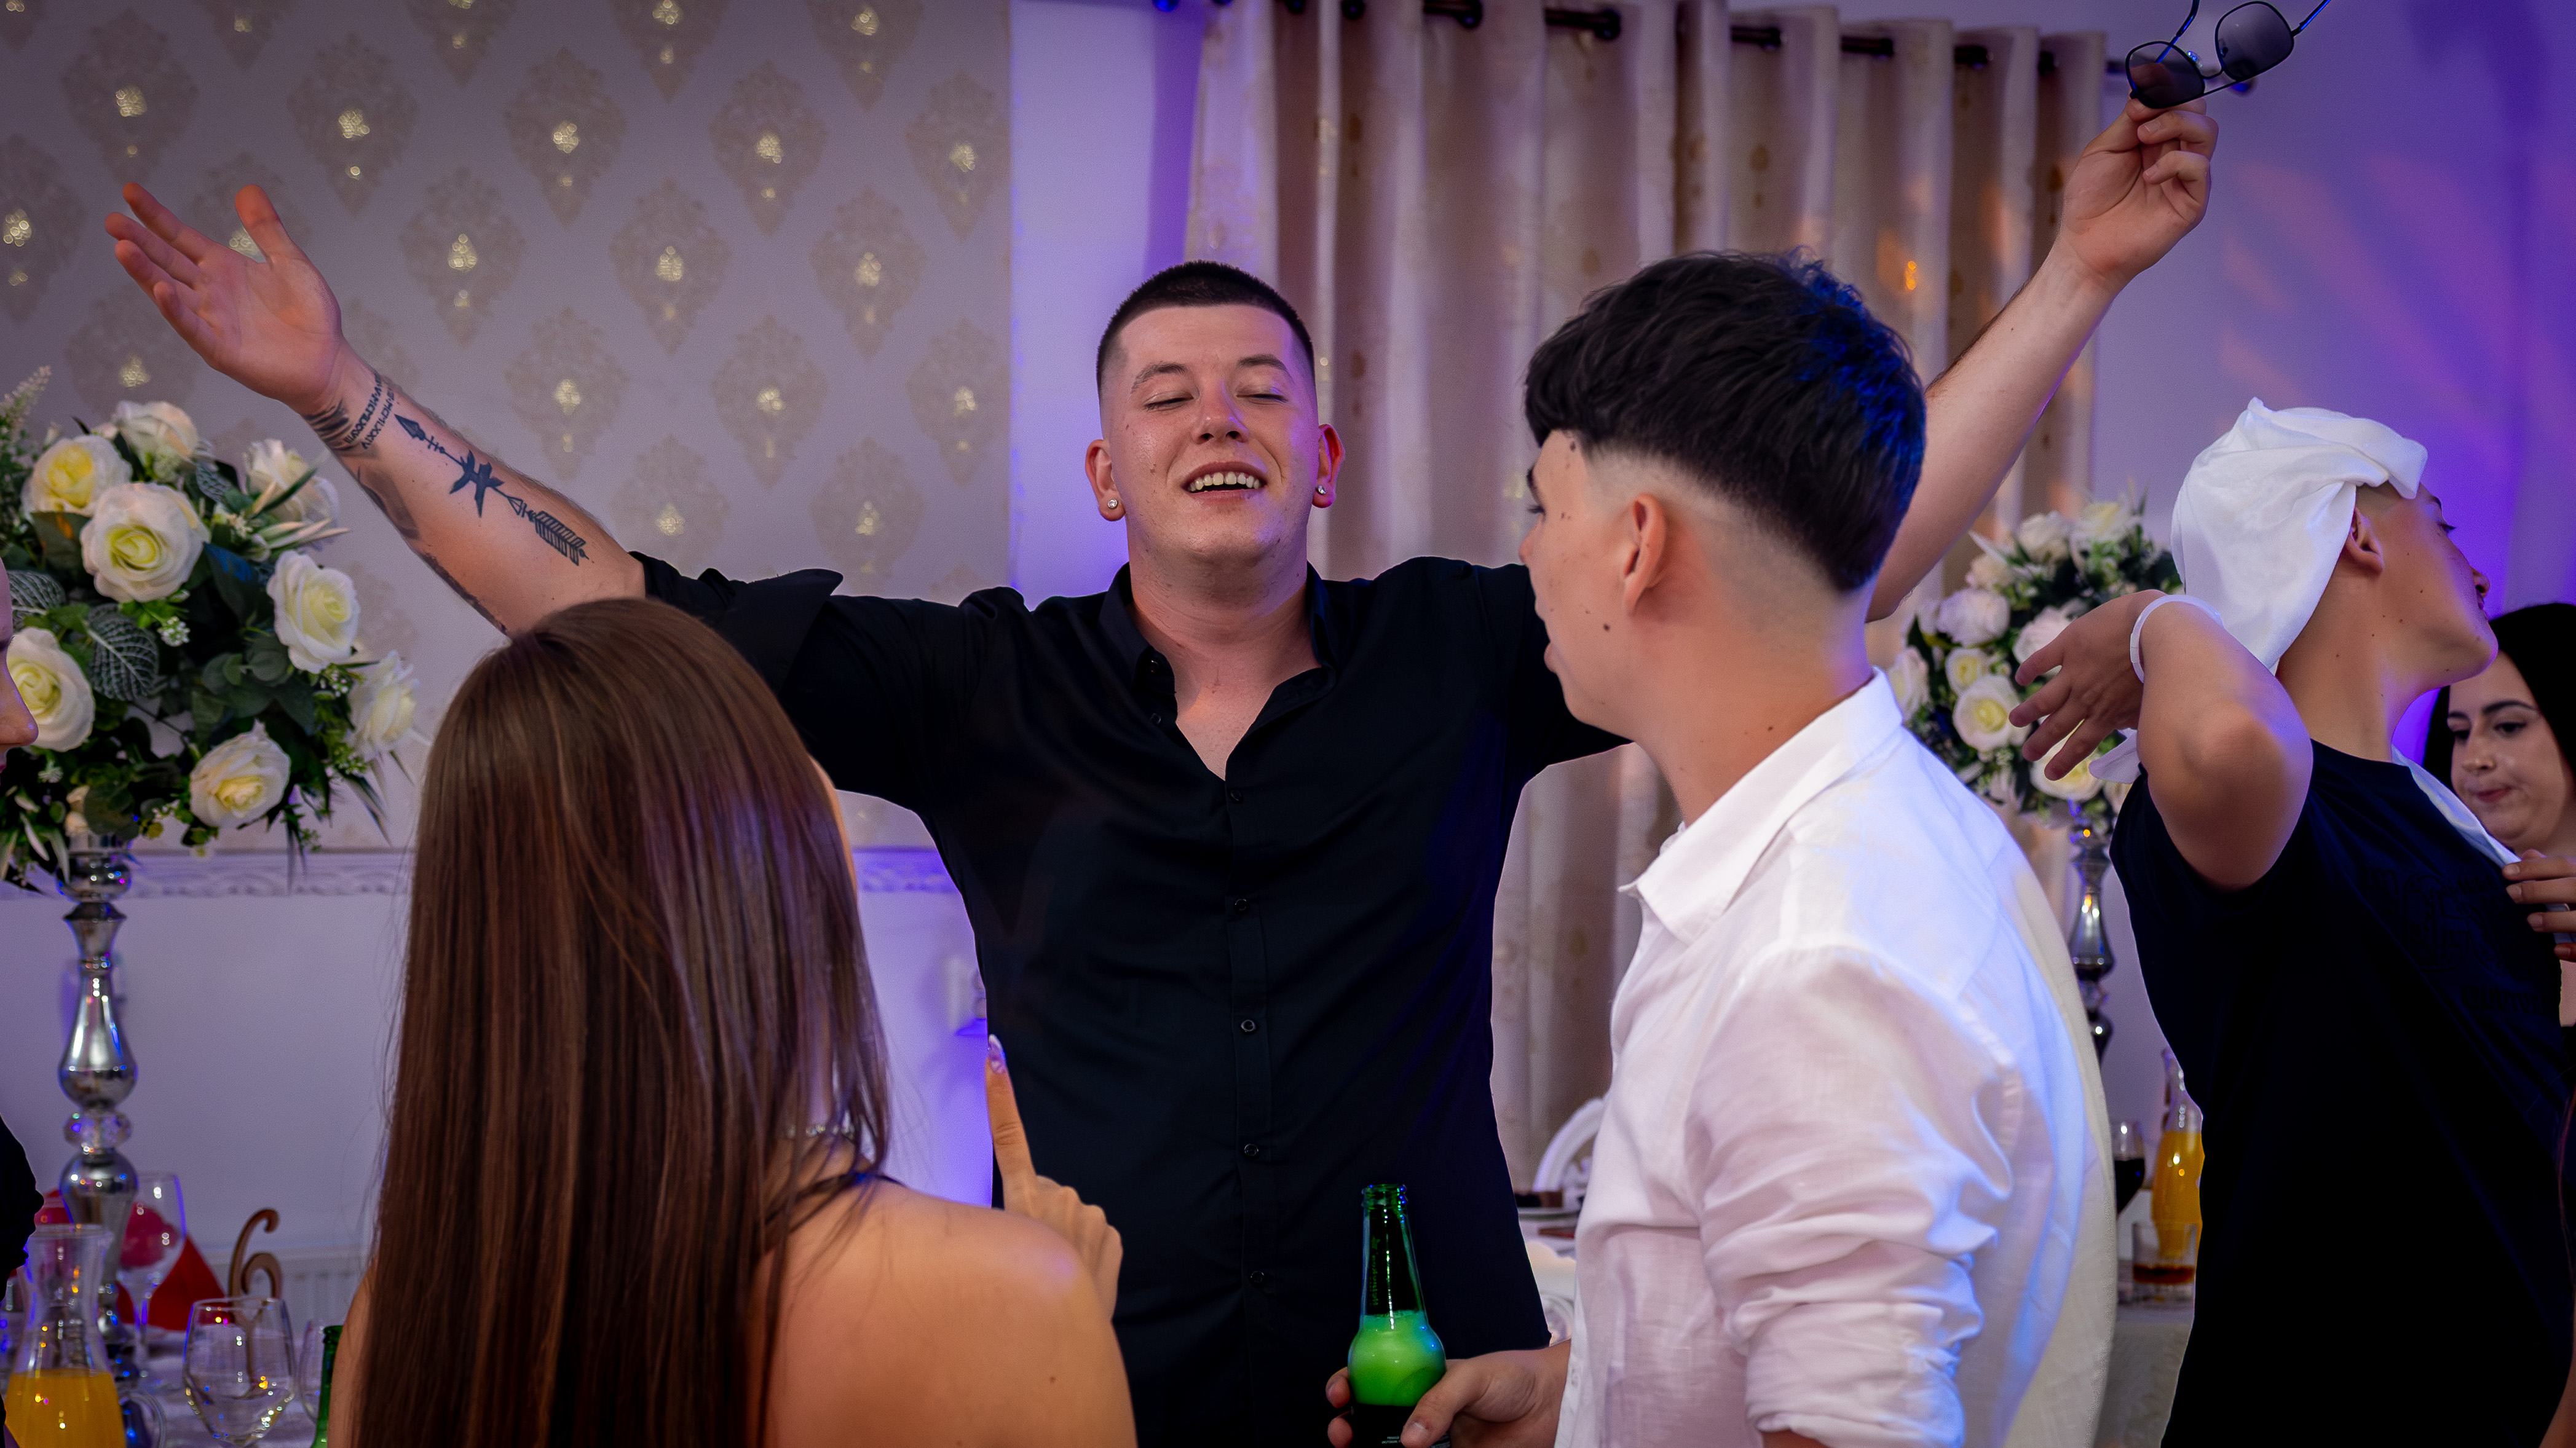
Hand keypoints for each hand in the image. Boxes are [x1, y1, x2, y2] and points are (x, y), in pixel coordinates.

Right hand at [103, 183, 350, 414]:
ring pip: (170, 292)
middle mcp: (210, 292)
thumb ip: (267, 229)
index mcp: (223, 268)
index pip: (180, 237)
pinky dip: (176, 310)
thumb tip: (248, 189)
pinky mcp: (220, 349)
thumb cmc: (311, 313)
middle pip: (166, 261)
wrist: (329, 360)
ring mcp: (212, 320)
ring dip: (147, 273)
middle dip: (139, 241)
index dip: (155, 216)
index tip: (129, 191)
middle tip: (112, 221)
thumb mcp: (290, 262)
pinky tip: (162, 289)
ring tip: (122, 248)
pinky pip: (193, 328)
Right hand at [986, 1034, 1122, 1317]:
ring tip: (1055, 1272)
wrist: (1065, 1343)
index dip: (999, 1096)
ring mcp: (1089, 1214)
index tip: (994, 1054)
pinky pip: (1093, 1233)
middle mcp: (1057, 1197)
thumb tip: (1005, 1215)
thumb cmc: (1022, 1305)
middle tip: (1031, 1255)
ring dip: (1062, 1235)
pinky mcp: (1112, 1233)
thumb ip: (1002, 1223)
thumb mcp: (998, 1258)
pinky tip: (1078, 1275)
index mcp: (1022, 1200)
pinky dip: (1087, 1249)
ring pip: (1069, 1213)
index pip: (1008, 1139)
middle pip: (1043, 1190)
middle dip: (1038, 1213)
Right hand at [1323, 1341, 1568, 1447]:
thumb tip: (1410, 1439)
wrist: (1554, 1406)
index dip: (1349, 1384)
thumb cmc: (1516, 1377)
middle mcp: (1422, 1410)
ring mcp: (1436, 1441)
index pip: (1373, 1378)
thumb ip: (1439, 1402)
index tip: (1338, 1394)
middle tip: (1341, 1433)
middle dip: (1347, 1426)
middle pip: (1371, 1420)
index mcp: (1420, 1378)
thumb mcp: (1472, 1377)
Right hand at [2011, 590, 2159, 776]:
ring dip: (2028, 711)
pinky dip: (2029, 670)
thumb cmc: (2164, 666)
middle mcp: (2085, 697)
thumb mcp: (2151, 702)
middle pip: (2057, 726)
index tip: (2050, 775)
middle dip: (2040, 742)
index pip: (2081, 744)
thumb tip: (2130, 729)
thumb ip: (2137, 719)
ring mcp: (2074, 672)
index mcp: (2107, 713)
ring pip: (2044, 698)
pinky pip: (2041, 661)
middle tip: (2028, 755)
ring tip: (2015, 721)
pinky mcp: (2068, 646)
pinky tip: (2020, 678)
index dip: (2064, 760)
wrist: (2155, 628)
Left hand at [2054, 99, 2217, 291]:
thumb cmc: (2090, 203)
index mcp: (2154, 140)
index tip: (2144, 91)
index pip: (2178, 102)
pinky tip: (2149, 176)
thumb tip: (2148, 92)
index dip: (2166, 89)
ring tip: (2143, 140)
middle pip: (2197, 111)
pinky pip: (2200, 167)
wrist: (2085, 246)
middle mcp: (2174, 154)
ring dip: (2176, 124)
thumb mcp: (2104, 149)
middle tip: (2141, 121)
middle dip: (2173, 104)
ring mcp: (2185, 178)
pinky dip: (2175, 163)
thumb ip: (2128, 119)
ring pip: (2207, 132)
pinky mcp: (2191, 201)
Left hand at [2505, 853, 2575, 961]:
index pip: (2564, 864)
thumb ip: (2554, 869)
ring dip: (2555, 920)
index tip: (2505, 872)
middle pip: (2572, 887)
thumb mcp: (2574, 877)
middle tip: (2511, 894)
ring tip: (2531, 922)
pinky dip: (2575, 950)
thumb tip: (2527, 854)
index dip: (2534, 867)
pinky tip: (2556, 950)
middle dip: (2539, 890)